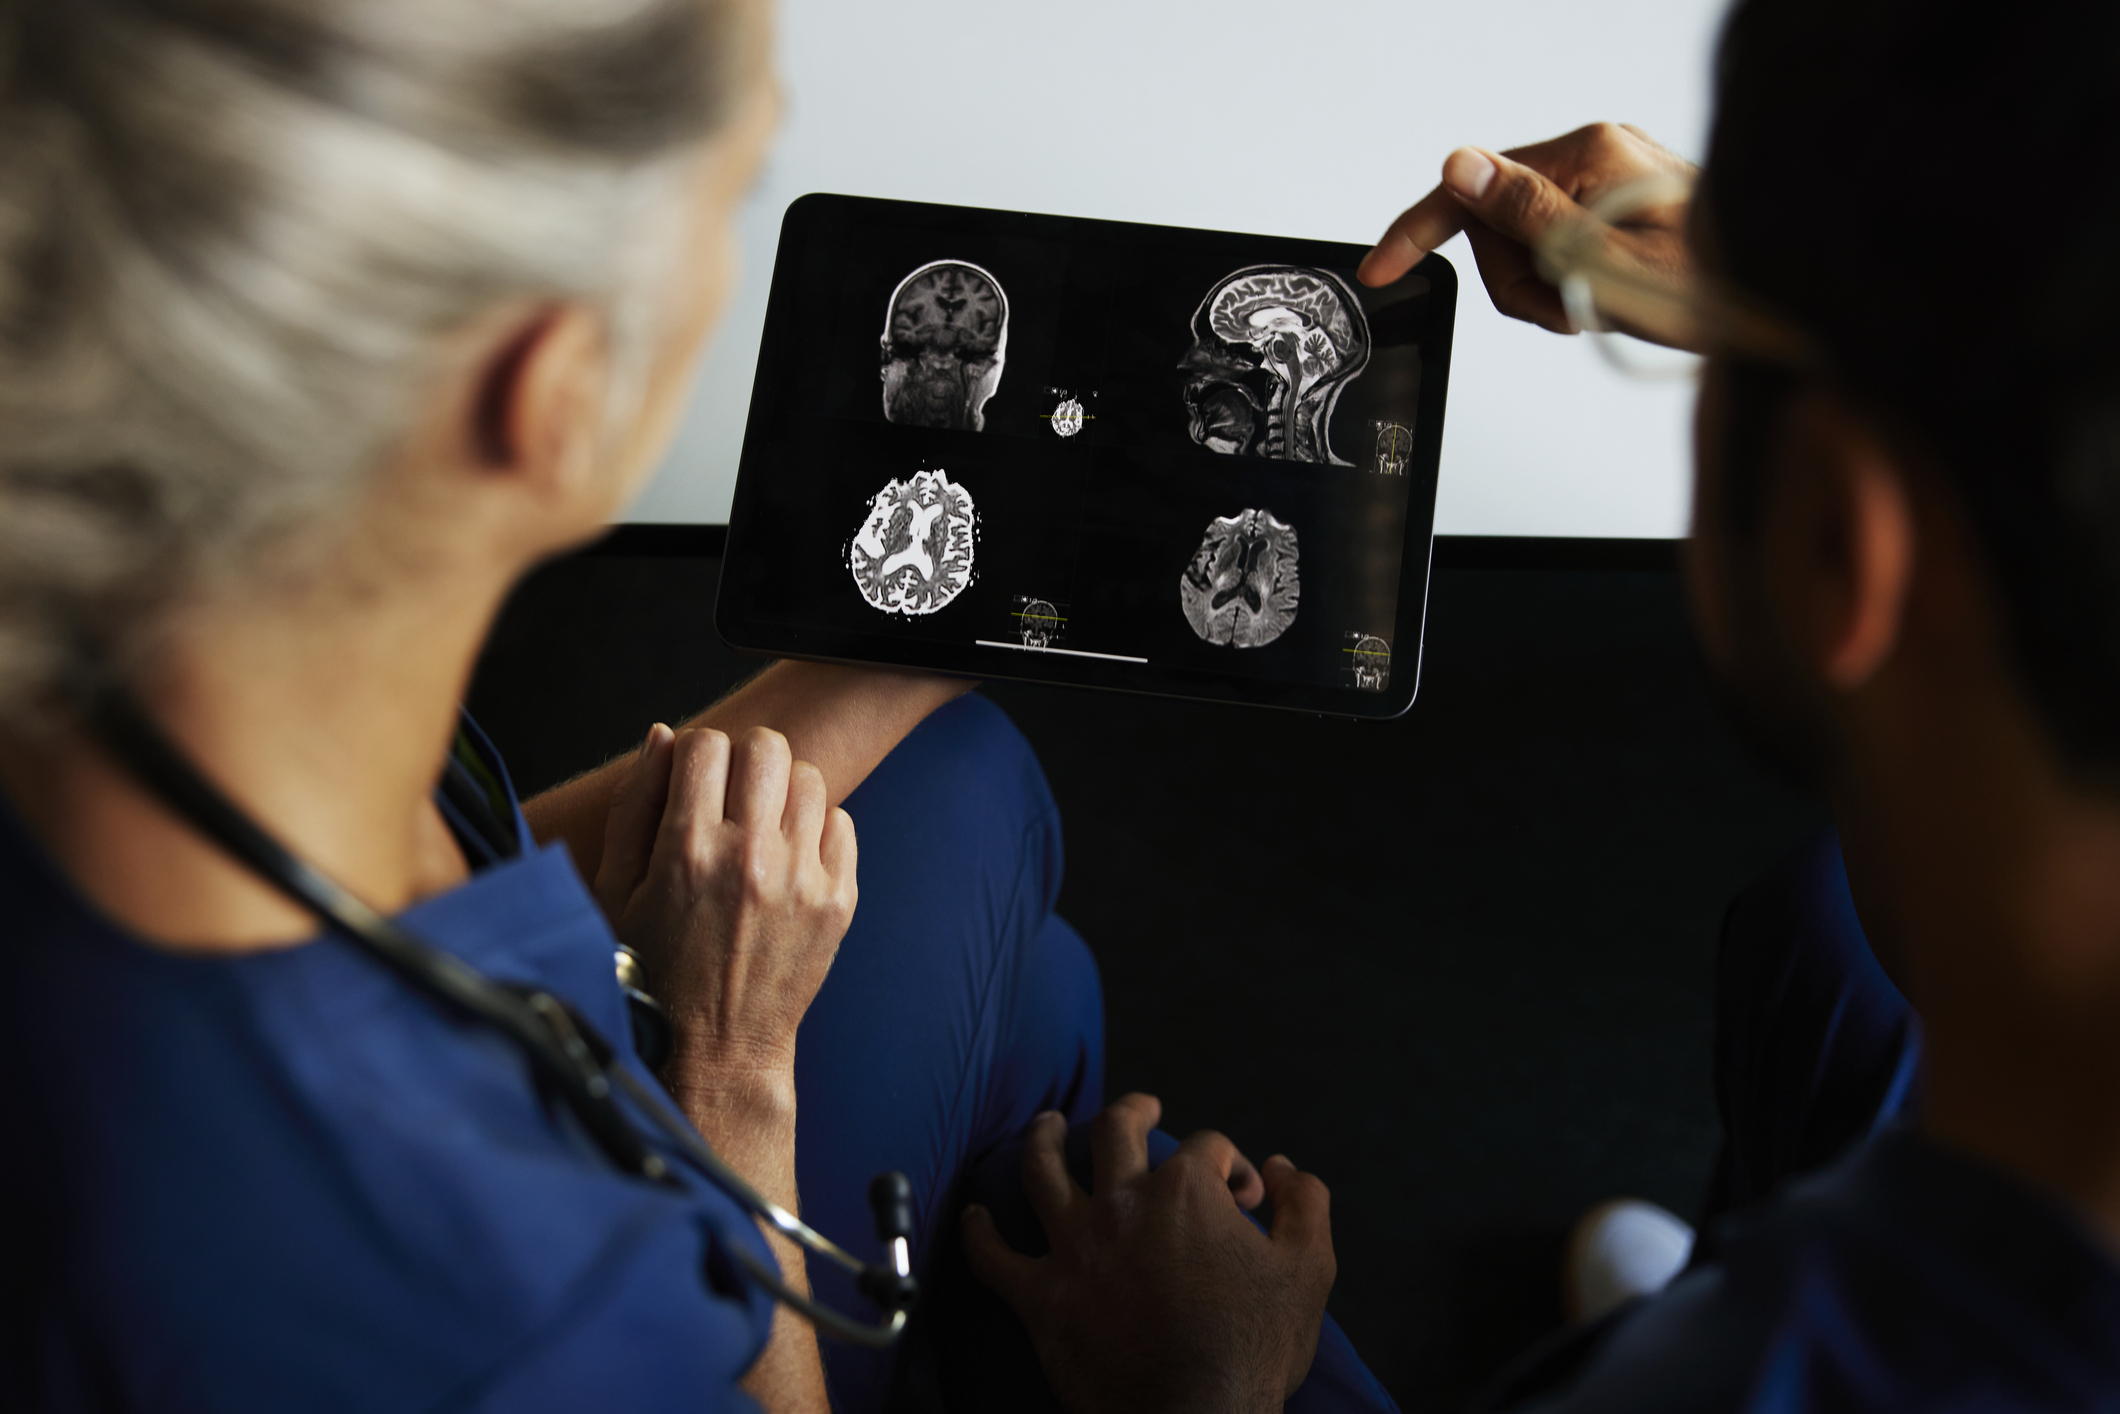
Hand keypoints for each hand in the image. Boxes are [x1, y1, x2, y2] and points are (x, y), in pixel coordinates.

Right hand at [592, 723, 856, 1107]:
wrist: (716, 1048)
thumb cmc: (654, 969)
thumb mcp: (616, 892)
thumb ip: (635, 806)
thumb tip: (665, 735)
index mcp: (687, 850)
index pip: (705, 745)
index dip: (693, 755)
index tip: (690, 783)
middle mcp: (750, 858)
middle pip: (765, 748)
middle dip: (742, 760)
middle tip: (728, 796)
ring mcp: (802, 880)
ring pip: (808, 778)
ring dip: (780, 790)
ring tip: (759, 826)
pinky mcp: (838, 901)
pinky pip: (841, 822)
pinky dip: (816, 827)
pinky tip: (788, 857)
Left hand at [961, 1095, 1335, 1413]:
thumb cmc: (1254, 1347)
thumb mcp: (1308, 1271)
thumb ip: (1305, 1205)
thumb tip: (1284, 1167)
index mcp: (1185, 1190)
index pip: (1208, 1148)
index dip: (1232, 1166)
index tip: (1245, 1198)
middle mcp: (1122, 1203)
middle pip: (1115, 1130)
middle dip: (1132, 1112)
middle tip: (1141, 1109)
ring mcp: (1074, 1247)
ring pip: (1042, 1169)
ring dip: (1043, 1138)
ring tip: (1046, 1124)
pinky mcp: (1041, 1297)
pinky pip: (991, 1256)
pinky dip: (977, 1232)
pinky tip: (974, 1214)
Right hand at [1358, 123, 1696, 341]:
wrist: (1783, 304)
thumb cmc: (1711, 289)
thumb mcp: (1604, 264)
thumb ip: (1525, 213)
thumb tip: (1460, 168)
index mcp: (1591, 155)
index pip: (1475, 187)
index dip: (1419, 231)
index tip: (1380, 267)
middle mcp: (1600, 152)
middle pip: (1499, 226)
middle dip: (1520, 281)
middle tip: (1570, 311)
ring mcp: (1610, 176)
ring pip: (1526, 245)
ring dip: (1548, 290)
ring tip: (1598, 308)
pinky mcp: (1618, 204)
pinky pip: (1559, 246)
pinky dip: (1570, 283)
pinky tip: (1607, 295)